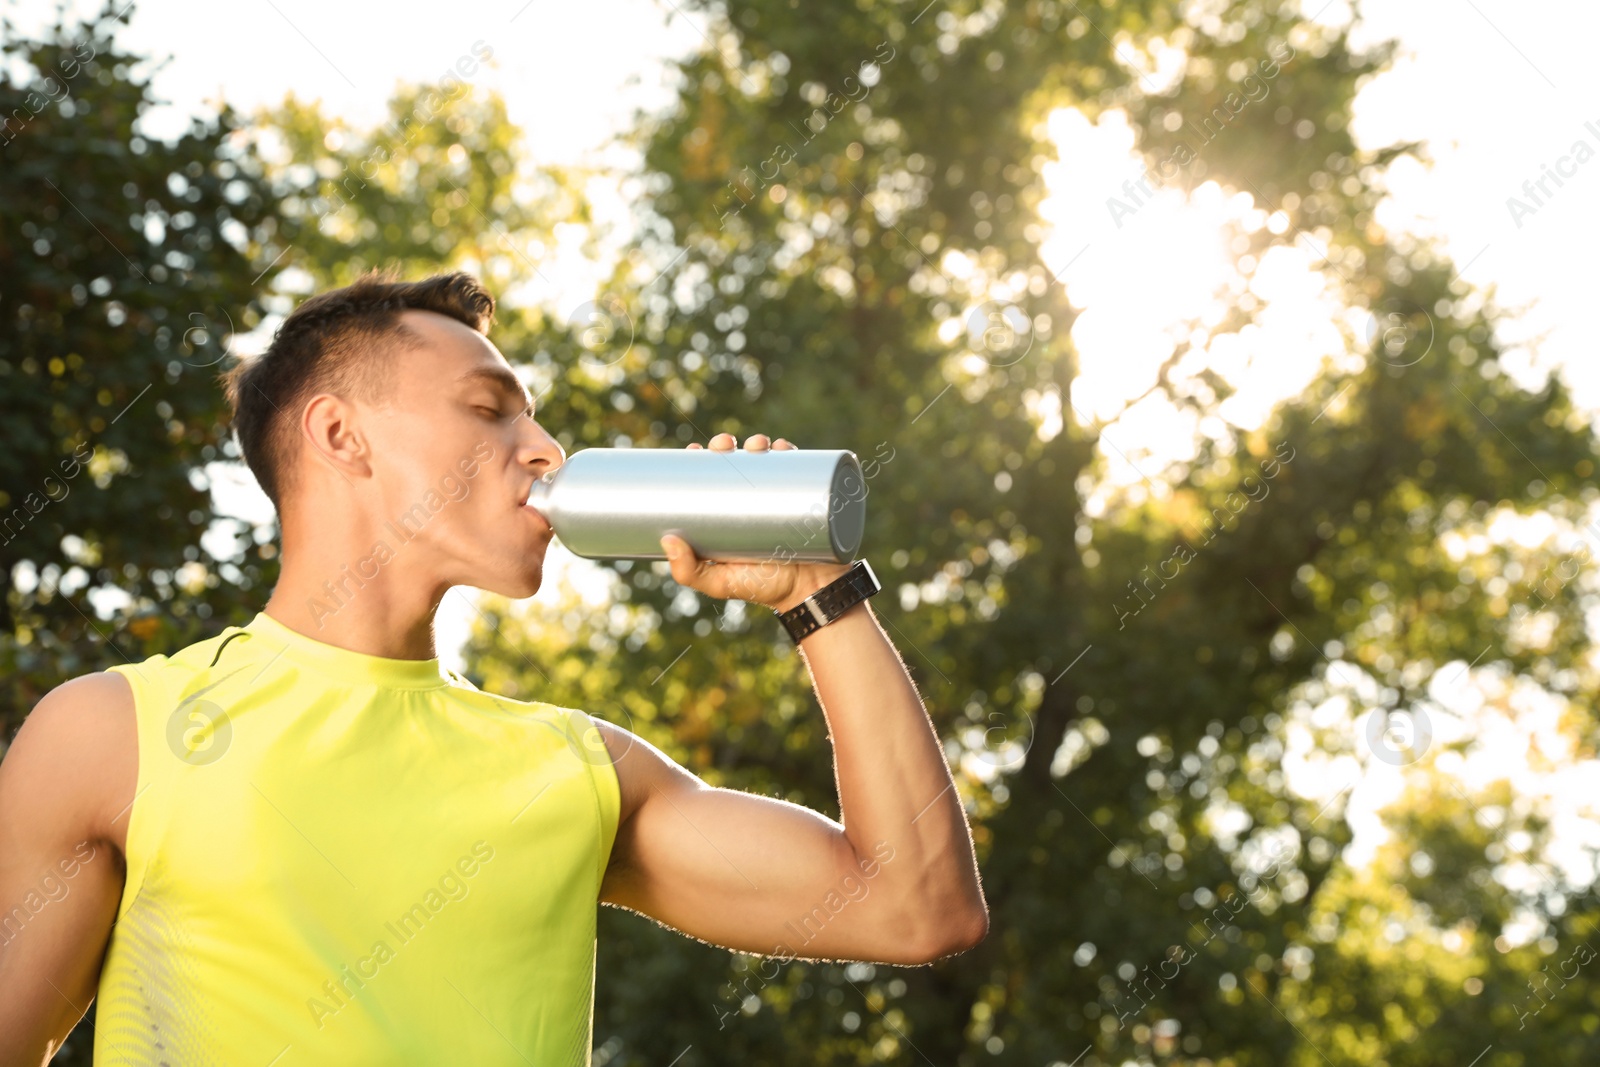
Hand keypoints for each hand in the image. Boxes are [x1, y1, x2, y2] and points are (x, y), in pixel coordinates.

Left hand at [661, 433, 851, 613]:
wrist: (812, 592)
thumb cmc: (764, 588)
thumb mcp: (720, 584)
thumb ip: (689, 572)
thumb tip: (667, 539)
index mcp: (727, 517)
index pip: (709, 480)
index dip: (700, 461)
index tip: (693, 450)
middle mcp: (751, 503)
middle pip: (734, 464)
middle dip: (726, 446)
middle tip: (724, 445)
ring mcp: (778, 499)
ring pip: (764, 461)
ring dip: (758, 443)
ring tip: (756, 445)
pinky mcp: (803, 499)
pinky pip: (797, 469)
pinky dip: (790, 452)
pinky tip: (781, 447)